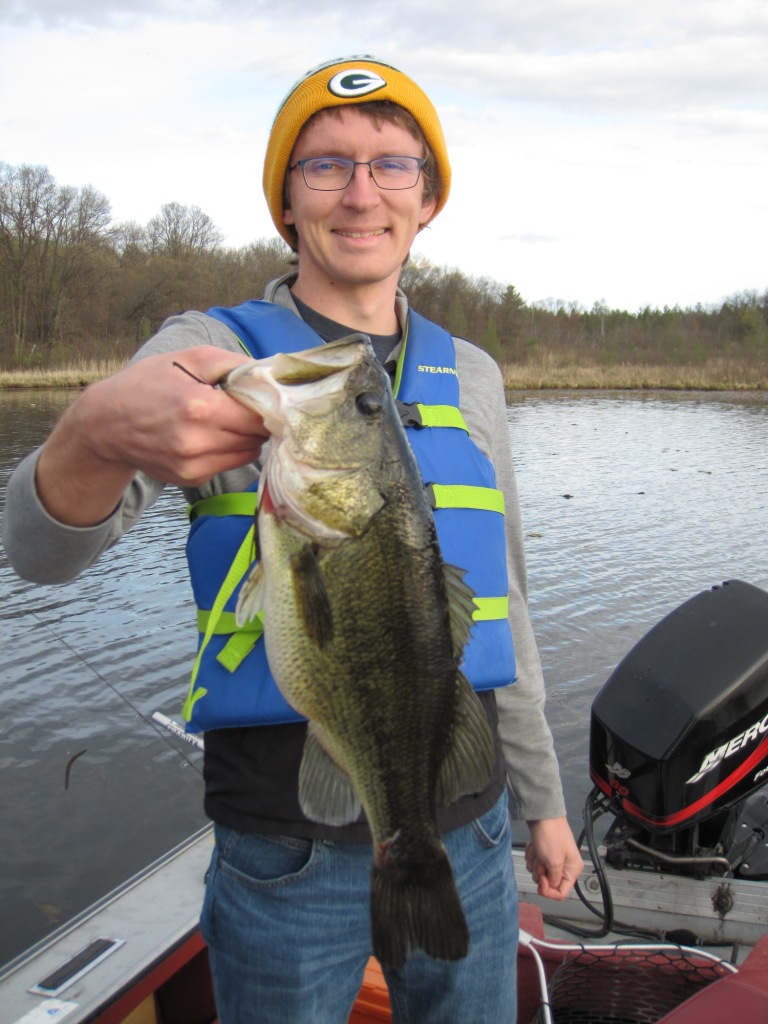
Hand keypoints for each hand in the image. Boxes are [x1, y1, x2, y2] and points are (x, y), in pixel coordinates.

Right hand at [36, 346, 267, 525]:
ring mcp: (193, 465)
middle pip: (256, 435)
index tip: (261, 395)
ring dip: (246, 437)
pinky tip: (209, 435)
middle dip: (257, 419)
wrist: (106, 424)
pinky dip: (228, 450)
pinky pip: (229, 464)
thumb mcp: (188, 359)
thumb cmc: (148, 384)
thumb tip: (270, 373)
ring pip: (247, 453)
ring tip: (225, 419)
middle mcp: (198, 442)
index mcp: (200, 408)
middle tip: (243, 405)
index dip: (265, 403)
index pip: (258, 414)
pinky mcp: (191, 479)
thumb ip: (233, 364)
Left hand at [524, 817, 583, 900]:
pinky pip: (533, 861)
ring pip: (538, 871)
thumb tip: (551, 888)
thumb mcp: (554, 862)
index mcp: (572, 870)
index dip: (549, 891)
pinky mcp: (543, 851)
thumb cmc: (551, 835)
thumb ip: (554, 881)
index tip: (541, 881)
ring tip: (538, 848)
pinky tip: (534, 844)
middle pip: (547, 882)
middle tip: (541, 858)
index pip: (561, 893)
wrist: (541, 814)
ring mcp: (552, 858)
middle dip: (540, 871)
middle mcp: (564, 866)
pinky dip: (531, 853)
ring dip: (534, 860)